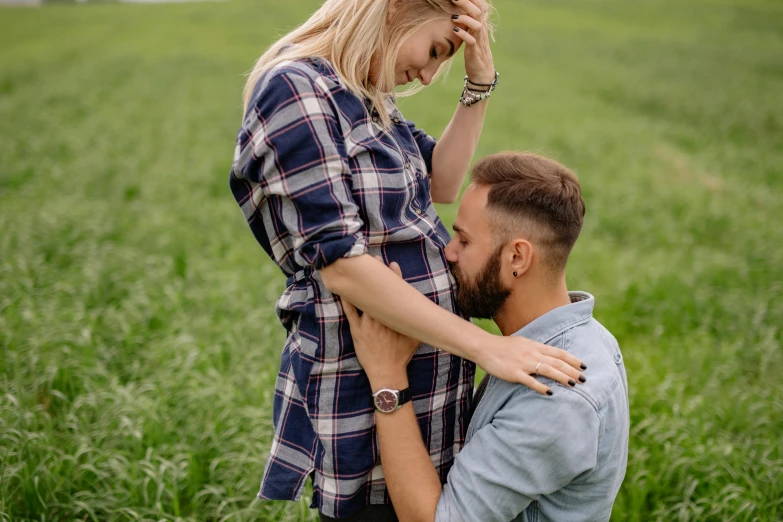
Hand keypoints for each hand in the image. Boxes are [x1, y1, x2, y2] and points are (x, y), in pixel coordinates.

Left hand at [342, 261, 419, 390]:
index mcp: (396, 318)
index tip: (393, 265)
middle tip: (374, 260)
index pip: (396, 293)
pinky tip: (342, 288)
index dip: (394, 278)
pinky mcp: (357, 329)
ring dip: (361, 283)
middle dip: (377, 275)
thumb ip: (418, 323)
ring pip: (364, 298)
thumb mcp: (415, 338)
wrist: (387, 372)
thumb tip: (427, 313)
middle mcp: (382, 318)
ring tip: (358, 269)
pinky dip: (346, 300)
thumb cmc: (402, 355)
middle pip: (378, 292)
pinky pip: (350, 311)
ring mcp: (368, 323)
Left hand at [451, 0, 494, 83]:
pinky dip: (463, 35)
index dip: (471, 0)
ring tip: (453, 17)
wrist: (482, 73)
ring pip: (477, 25)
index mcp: (480, 25)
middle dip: (466, 3)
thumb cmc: (475, 53)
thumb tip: (457, 14)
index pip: (479, 7)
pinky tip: (455, 31)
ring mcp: (479, 41)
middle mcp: (481, 31)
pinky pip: (471, 41)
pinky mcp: (475, 51)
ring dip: (465, 19)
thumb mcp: (472, 36)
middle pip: (478, 12)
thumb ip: (467, 25)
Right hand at [478, 334, 587, 394]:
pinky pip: (530, 381)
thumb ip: (536, 349)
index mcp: (535, 346)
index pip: (558, 352)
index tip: (584, 366)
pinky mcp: (514, 373)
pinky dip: (541, 387)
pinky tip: (550, 393)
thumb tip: (549, 355)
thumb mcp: (522, 343)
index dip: (572, 359)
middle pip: (556, 362)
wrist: (484, 347)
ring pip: (547, 370)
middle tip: (584, 379)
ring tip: (573, 384)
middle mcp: (532, 353)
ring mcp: (523, 363)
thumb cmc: (503, 346)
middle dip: (572, 370)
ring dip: (562, 377)